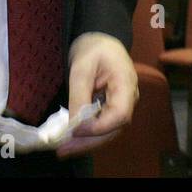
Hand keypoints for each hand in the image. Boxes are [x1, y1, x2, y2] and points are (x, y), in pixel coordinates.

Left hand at [56, 32, 137, 158]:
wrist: (100, 41)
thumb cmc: (93, 49)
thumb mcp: (81, 68)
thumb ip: (79, 95)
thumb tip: (74, 124)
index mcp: (126, 83)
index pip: (120, 115)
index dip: (98, 127)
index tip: (74, 129)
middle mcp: (128, 98)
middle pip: (114, 129)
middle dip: (88, 142)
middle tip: (62, 150)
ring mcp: (122, 105)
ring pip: (108, 132)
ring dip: (86, 142)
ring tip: (63, 150)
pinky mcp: (112, 109)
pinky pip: (102, 126)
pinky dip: (87, 135)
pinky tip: (70, 140)